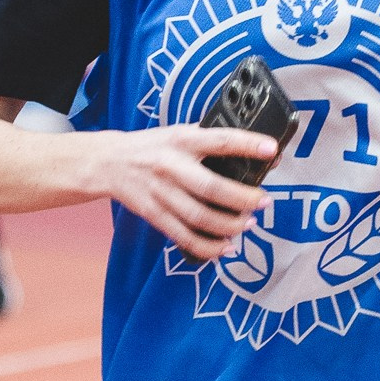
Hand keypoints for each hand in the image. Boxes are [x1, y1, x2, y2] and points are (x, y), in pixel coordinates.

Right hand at [83, 125, 279, 260]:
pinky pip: (183, 236)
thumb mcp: (177, 133)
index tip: (271, 149)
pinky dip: (207, 247)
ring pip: (199, 217)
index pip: (218, 141)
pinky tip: (225, 248)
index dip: (246, 144)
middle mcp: (171, 166)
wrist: (108, 162)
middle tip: (263, 202)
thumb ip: (208, 141)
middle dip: (242, 198)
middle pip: (211, 187)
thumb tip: (254, 151)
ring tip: (249, 225)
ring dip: (229, 225)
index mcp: (181, 140)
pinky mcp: (154, 214)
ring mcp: (161, 193)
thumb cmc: (152, 147)